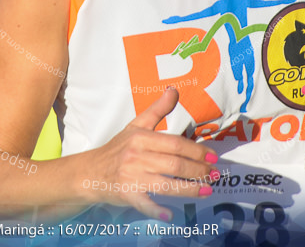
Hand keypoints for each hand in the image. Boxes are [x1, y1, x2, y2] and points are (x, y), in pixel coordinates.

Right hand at [80, 87, 219, 219]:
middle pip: (174, 164)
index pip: (174, 144)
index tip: (212, 156)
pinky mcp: (127, 195)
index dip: (196, 150)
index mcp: (141, 138)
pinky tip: (170, 215)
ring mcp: (132, 177)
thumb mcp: (135, 126)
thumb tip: (174, 90)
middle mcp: (137, 156)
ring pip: (166, 184)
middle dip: (198, 170)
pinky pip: (144, 203)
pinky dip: (156, 210)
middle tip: (214, 175)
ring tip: (207, 190)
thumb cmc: (117, 148)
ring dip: (189, 189)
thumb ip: (157, 110)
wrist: (90, 171)